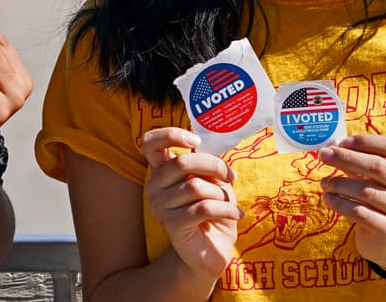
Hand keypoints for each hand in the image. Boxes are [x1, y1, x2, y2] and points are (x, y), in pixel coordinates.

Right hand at [141, 127, 240, 282]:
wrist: (212, 251)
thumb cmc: (213, 212)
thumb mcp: (212, 182)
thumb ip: (207, 165)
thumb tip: (212, 149)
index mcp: (161, 170)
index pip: (150, 142)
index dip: (170, 135)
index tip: (196, 140)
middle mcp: (154, 185)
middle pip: (182, 163)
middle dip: (214, 166)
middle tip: (230, 177)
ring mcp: (160, 206)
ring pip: (196, 187)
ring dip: (221, 194)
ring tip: (230, 205)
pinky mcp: (171, 225)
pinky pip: (204, 208)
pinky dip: (226, 209)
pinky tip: (235, 214)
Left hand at [319, 134, 385, 271]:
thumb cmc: (383, 194)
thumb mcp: (379, 174)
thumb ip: (361, 158)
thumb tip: (332, 148)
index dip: (366, 141)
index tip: (341, 142)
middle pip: (379, 166)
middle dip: (346, 158)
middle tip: (324, 155)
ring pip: (367, 191)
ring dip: (339, 184)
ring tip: (324, 182)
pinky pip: (361, 213)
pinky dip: (340, 204)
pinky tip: (328, 198)